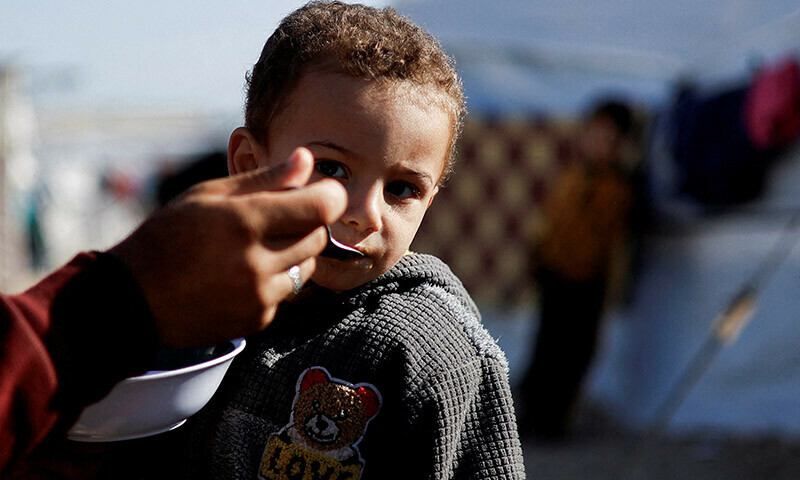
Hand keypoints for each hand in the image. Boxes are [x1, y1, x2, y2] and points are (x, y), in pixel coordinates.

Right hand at [110, 148, 345, 346]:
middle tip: (277, 219)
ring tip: (255, 248)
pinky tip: (241, 276)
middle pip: (318, 237)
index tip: (319, 193)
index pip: (321, 208)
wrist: (133, 299)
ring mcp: (259, 296)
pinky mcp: (258, 320)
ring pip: (307, 267)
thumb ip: (265, 179)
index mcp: (245, 222)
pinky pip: (286, 293)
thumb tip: (306, 159)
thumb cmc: (168, 236)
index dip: (327, 197)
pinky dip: (274, 282)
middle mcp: (257, 262)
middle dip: (306, 223)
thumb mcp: (209, 195)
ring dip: (293, 254)